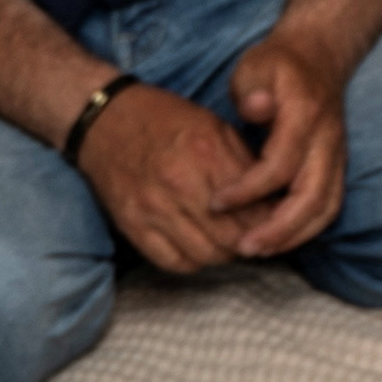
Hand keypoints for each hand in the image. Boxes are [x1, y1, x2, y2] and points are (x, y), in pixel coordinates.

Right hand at [75, 82, 264, 274]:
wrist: (104, 121)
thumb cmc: (166, 119)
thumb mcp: (215, 125)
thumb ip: (244, 161)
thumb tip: (272, 197)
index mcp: (207, 154)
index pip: (254, 207)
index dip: (272, 221)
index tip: (276, 221)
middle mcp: (180, 184)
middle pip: (232, 237)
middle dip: (250, 241)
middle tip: (256, 237)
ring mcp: (153, 208)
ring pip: (205, 255)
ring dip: (223, 255)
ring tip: (228, 243)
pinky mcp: (132, 225)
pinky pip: (172, 262)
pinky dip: (192, 261)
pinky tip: (199, 247)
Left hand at [215, 29, 357, 258]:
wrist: (317, 56)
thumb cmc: (277, 65)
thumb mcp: (257, 65)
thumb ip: (253, 88)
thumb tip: (256, 108)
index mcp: (306, 114)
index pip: (281, 164)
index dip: (248, 189)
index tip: (215, 203)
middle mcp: (328, 140)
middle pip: (313, 196)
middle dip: (278, 228)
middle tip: (242, 248)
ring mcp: (337, 155)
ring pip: (326, 207)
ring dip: (294, 235)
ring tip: (258, 251)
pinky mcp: (336, 166)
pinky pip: (328, 207)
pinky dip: (304, 229)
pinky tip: (276, 240)